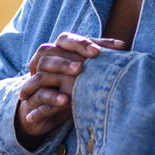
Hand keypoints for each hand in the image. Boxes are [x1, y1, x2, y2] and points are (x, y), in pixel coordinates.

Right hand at [15, 33, 124, 147]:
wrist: (39, 114)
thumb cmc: (64, 91)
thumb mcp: (80, 78)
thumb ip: (95, 63)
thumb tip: (122, 48)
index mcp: (56, 53)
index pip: (69, 40)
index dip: (86, 41)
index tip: (107, 47)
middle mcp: (44, 62)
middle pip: (55, 47)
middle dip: (75, 49)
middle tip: (94, 54)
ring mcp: (35, 78)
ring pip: (44, 65)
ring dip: (62, 66)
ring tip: (79, 71)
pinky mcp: (31, 97)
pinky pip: (39, 93)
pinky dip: (52, 96)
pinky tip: (65, 100)